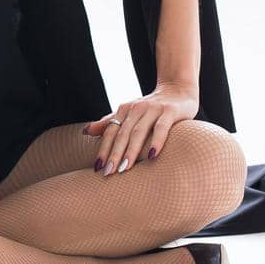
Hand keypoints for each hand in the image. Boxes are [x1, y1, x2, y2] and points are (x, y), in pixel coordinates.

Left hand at [81, 83, 198, 177]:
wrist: (178, 90)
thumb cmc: (152, 108)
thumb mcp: (129, 113)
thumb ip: (110, 122)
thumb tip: (86, 131)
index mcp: (125, 109)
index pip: (110, 131)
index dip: (103, 149)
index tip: (97, 167)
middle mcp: (136, 108)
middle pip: (122, 134)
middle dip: (114, 154)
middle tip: (108, 172)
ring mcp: (153, 109)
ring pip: (139, 132)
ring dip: (131, 151)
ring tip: (125, 168)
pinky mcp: (170, 111)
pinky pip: (162, 128)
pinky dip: (156, 141)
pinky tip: (152, 156)